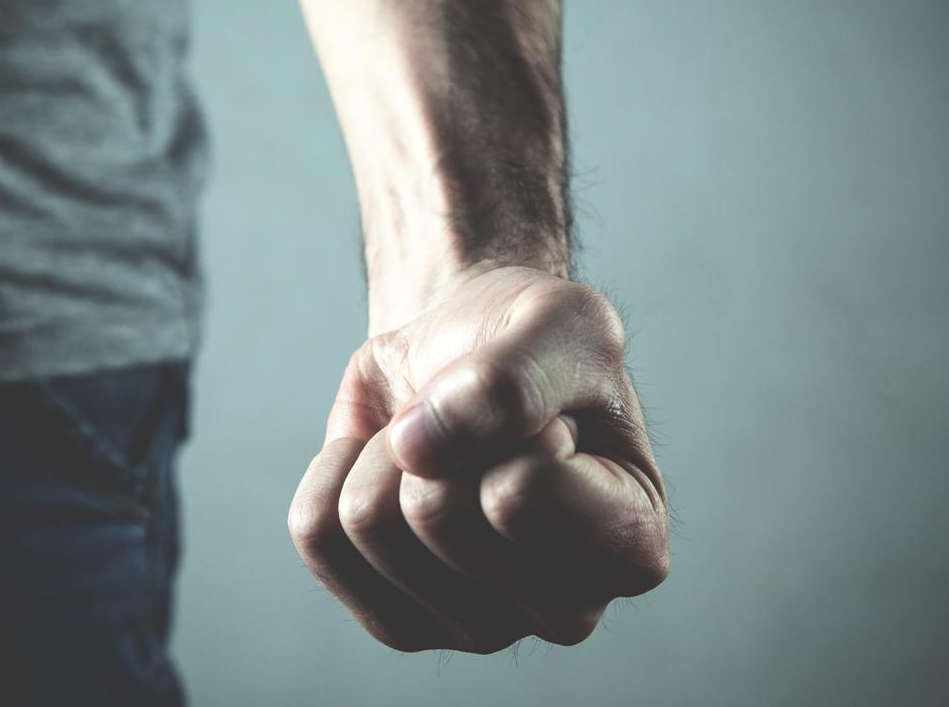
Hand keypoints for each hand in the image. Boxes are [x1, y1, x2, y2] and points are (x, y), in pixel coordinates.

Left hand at [288, 266, 668, 652]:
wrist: (471, 356)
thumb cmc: (535, 344)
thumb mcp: (561, 322)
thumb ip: (514, 375)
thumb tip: (420, 443)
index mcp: (631, 543)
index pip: (521, 494)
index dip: (509, 422)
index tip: (547, 412)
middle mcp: (567, 608)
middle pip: (435, 514)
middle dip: (437, 433)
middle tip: (476, 422)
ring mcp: (480, 627)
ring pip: (368, 524)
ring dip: (387, 448)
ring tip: (439, 440)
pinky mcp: (400, 622)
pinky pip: (317, 533)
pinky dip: (337, 466)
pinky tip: (389, 464)